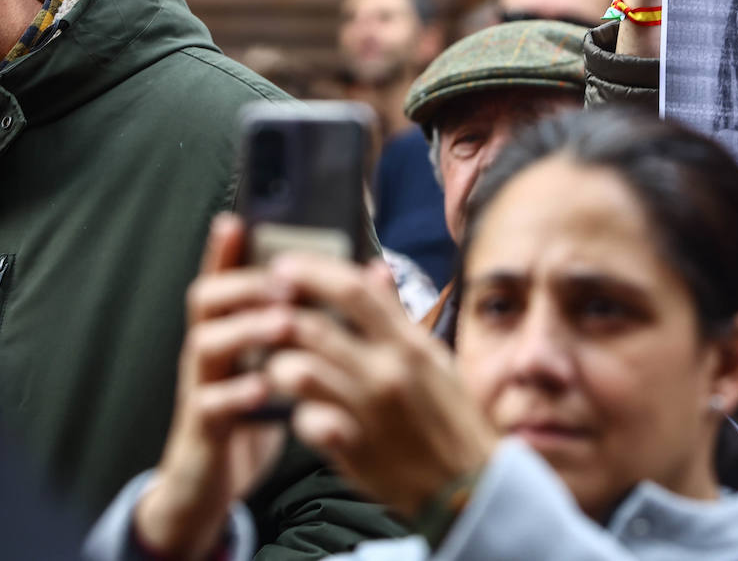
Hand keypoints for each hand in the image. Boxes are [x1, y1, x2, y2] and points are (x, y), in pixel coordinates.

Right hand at [135, 216, 289, 560]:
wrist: (215, 480)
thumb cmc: (258, 409)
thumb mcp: (288, 359)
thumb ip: (320, 318)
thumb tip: (371, 273)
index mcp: (234, 326)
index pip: (228, 276)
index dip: (228, 248)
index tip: (238, 218)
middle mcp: (212, 348)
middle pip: (209, 299)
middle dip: (246, 284)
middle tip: (285, 279)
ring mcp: (201, 385)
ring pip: (205, 344)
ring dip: (245, 330)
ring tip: (282, 323)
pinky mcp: (202, 426)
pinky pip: (211, 405)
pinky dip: (237, 394)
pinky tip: (262, 389)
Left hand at [265, 257, 496, 518]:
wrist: (466, 485)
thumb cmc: (450, 417)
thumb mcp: (434, 357)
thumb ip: (398, 315)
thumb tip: (375, 270)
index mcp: (409, 345)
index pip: (355, 291)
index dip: (313, 273)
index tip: (284, 264)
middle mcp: (387, 373)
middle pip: (316, 328)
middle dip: (278, 314)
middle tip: (259, 311)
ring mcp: (368, 412)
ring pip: (301, 372)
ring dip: (281, 364)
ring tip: (278, 364)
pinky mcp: (353, 450)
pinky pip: (306, 423)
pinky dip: (297, 413)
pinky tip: (299, 411)